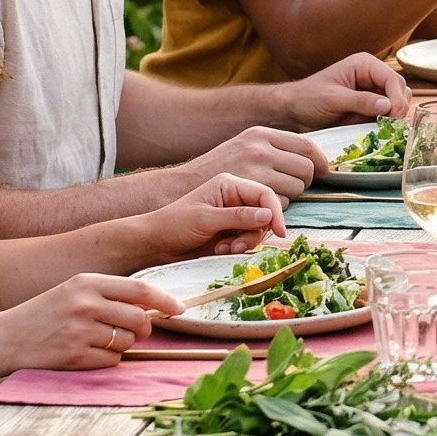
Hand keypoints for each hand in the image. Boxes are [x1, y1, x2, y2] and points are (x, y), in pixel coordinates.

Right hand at [0, 271, 181, 372]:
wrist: (6, 338)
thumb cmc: (46, 314)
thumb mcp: (74, 291)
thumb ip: (110, 294)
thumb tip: (153, 306)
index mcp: (87, 282)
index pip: (139, 289)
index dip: (164, 300)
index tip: (179, 309)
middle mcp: (85, 304)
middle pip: (139, 318)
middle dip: (144, 329)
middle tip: (133, 332)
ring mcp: (80, 331)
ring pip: (127, 342)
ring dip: (122, 345)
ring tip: (99, 341)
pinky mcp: (75, 356)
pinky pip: (111, 361)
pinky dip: (107, 361)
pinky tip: (86, 353)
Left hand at [142, 174, 288, 261]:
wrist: (156, 243)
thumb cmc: (174, 225)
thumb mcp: (206, 219)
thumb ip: (239, 217)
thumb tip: (269, 216)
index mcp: (229, 185)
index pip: (264, 194)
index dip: (276, 212)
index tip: (280, 232)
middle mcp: (236, 198)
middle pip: (266, 214)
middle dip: (255, 233)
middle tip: (237, 246)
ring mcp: (235, 216)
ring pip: (259, 230)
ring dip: (246, 243)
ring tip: (225, 249)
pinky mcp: (232, 233)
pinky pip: (249, 240)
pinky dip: (240, 248)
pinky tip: (222, 250)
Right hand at [172, 124, 325, 201]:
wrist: (178, 192)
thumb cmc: (213, 176)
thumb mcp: (242, 152)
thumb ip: (272, 153)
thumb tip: (312, 161)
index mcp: (260, 134)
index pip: (307, 145)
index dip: (321, 163)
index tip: (323, 174)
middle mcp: (259, 147)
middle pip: (307, 168)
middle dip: (303, 184)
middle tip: (288, 192)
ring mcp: (253, 168)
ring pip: (296, 189)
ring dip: (287, 200)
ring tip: (266, 202)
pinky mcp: (248, 191)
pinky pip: (279, 205)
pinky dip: (273, 212)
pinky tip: (257, 208)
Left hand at [279, 53, 412, 127]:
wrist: (293, 112)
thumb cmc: (308, 99)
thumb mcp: (333, 99)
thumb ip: (360, 101)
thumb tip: (387, 106)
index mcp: (364, 64)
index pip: (392, 79)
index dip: (397, 97)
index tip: (394, 116)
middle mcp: (372, 76)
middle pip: (400, 89)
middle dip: (399, 107)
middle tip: (392, 126)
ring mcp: (372, 93)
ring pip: (398, 102)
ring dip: (396, 116)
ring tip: (387, 129)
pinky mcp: (370, 109)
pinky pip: (388, 115)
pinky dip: (389, 124)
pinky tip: (384, 132)